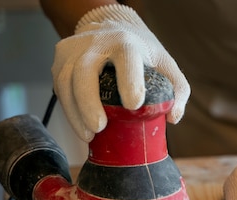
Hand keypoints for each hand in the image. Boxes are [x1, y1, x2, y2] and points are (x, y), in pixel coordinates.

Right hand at [51, 4, 189, 140]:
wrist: (112, 27)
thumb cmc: (141, 53)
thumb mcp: (165, 65)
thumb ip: (177, 90)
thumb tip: (173, 117)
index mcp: (126, 43)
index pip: (126, 59)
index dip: (129, 81)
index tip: (134, 106)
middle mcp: (97, 42)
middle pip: (84, 71)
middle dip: (89, 102)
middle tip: (99, 128)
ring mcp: (74, 49)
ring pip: (66, 81)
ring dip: (75, 112)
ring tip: (88, 135)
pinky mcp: (60, 59)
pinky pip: (59, 87)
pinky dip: (69, 110)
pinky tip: (80, 125)